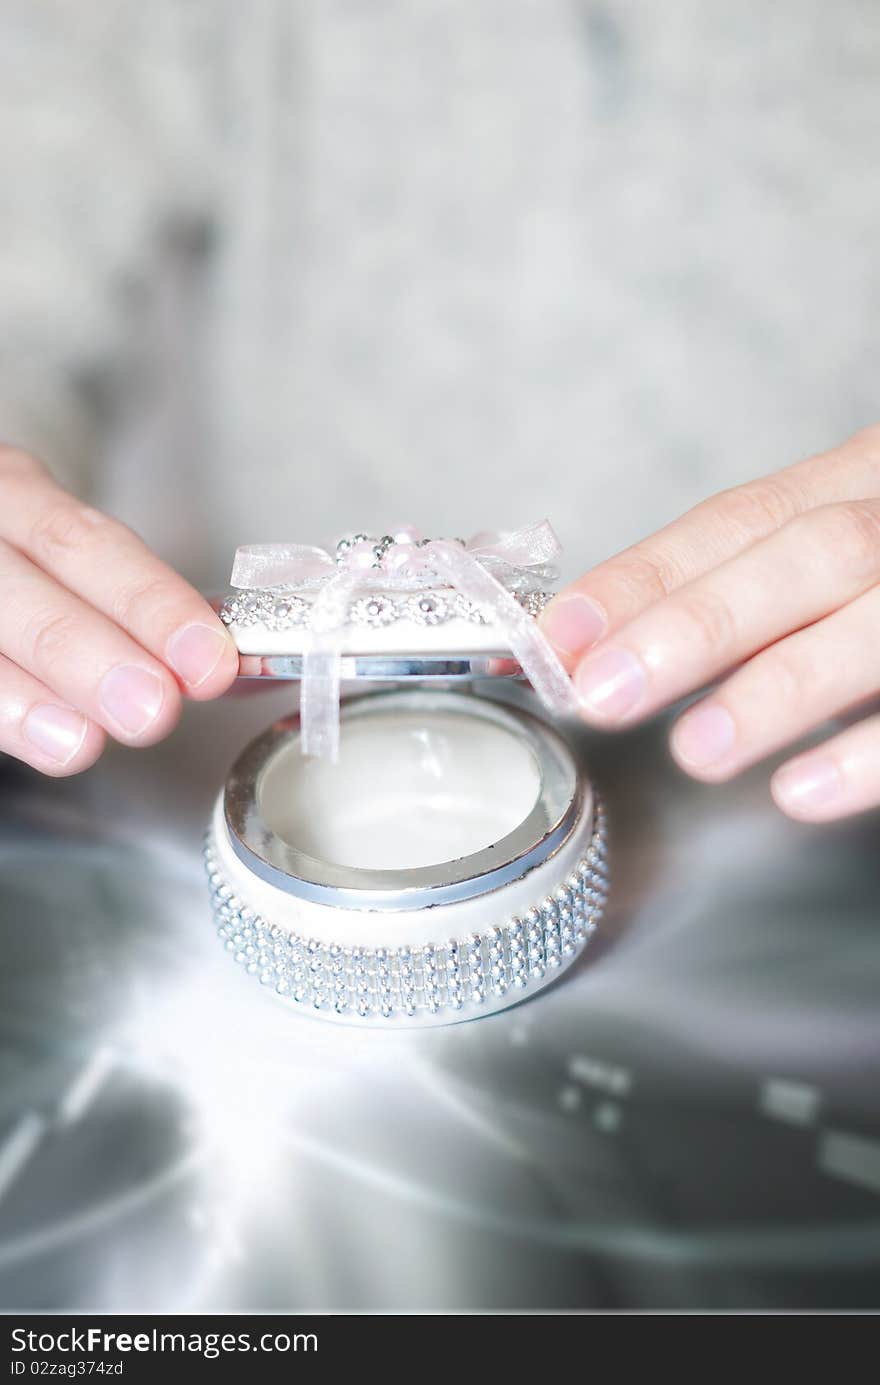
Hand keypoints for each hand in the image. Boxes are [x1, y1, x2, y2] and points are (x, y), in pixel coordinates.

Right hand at [0, 447, 238, 774]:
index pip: (86, 544)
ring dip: (25, 700)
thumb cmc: (18, 561)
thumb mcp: (69, 554)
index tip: (209, 660)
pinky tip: (42, 742)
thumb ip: (142, 612)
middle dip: (89, 655)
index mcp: (14, 493)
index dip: (149, 604)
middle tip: (152, 710)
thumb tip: (246, 674)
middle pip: (19, 592)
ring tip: (82, 744)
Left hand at [539, 427, 879, 821]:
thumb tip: (603, 648)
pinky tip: (806, 790)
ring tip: (699, 748)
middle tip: (606, 691)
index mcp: (863, 479)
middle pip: (807, 552)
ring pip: (876, 618)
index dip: (647, 573)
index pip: (739, 519)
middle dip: (697, 623)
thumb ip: (747, 594)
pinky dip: (870, 749)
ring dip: (781, 685)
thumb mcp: (842, 556)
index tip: (561, 633)